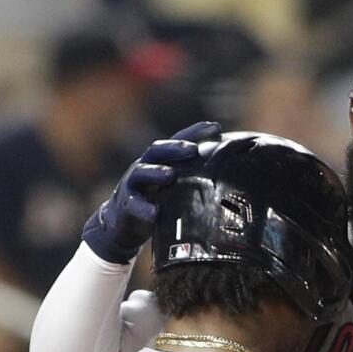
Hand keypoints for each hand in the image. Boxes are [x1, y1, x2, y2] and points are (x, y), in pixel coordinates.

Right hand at [82, 121, 224, 263]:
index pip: (177, 141)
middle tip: (193, 149)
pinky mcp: (126, 205)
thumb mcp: (173, 186)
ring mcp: (133, 184)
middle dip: (175, 148)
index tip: (215, 127)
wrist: (123, 224)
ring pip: (143, 173)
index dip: (194, 132)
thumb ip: (192, 178)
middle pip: (158, 151)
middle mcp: (145, 166)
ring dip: (156, 172)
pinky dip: (145, 208)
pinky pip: (134, 205)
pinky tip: (156, 213)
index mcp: (159, 161)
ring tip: (170, 175)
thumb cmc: (155, 200)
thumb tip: (229, 174)